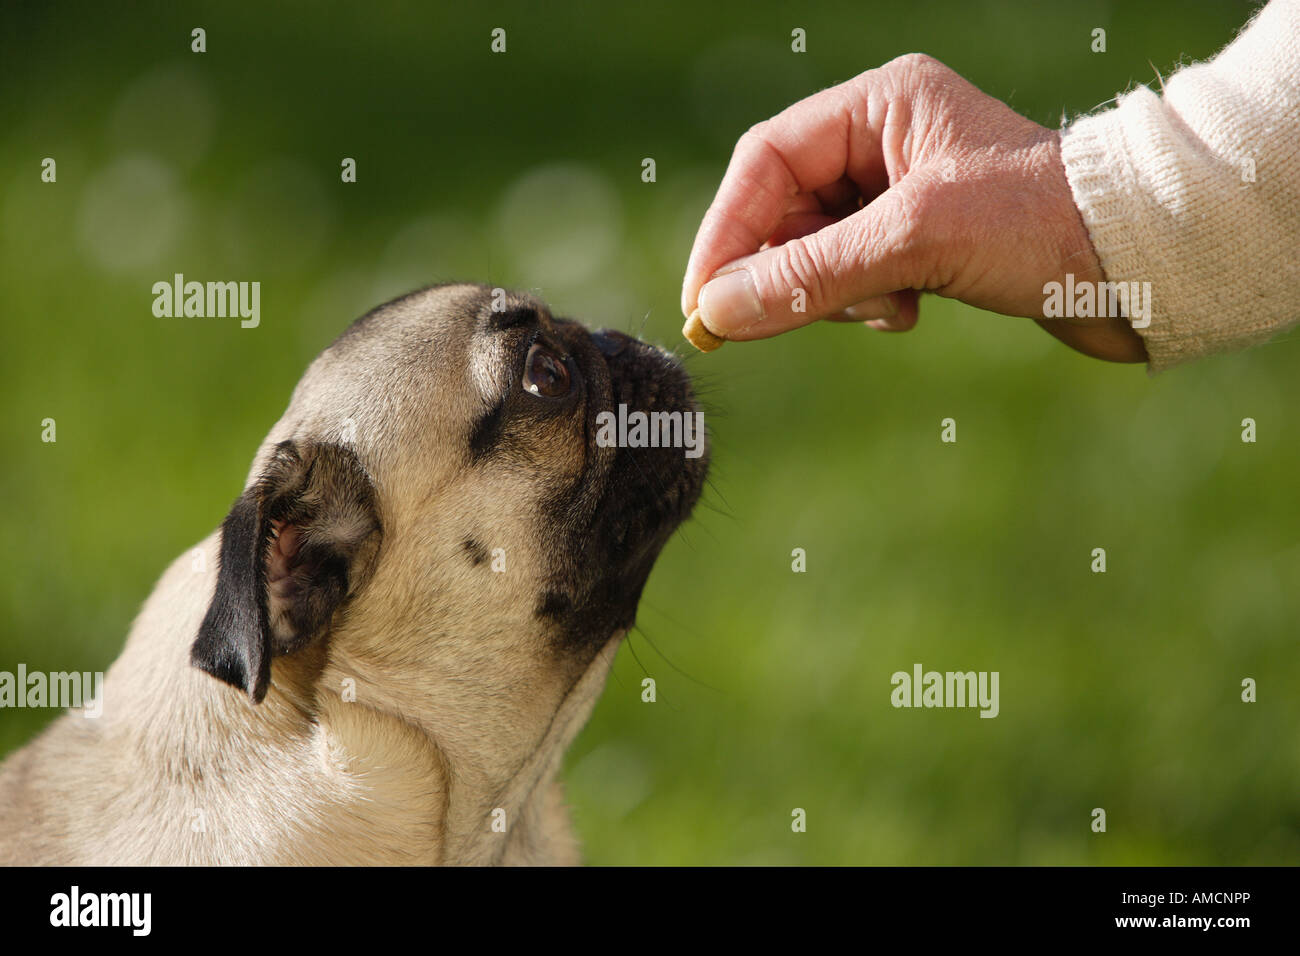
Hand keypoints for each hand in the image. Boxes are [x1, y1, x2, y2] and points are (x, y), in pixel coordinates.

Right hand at [681, 53, 1146, 362]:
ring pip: (816, 248)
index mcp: (880, 105)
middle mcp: (886, 140)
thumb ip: (811, 273)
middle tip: (766, 321)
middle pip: (785, 207)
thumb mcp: (915, 240)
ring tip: (881, 309)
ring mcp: (903, 192)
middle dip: (781, 267)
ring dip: (830, 291)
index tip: (704, 300)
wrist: (1141, 263)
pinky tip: (903, 313)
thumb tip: (719, 311)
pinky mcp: (923, 241)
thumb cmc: (1043, 223)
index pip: (767, 161)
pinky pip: (853, 274)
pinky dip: (862, 302)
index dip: (727, 231)